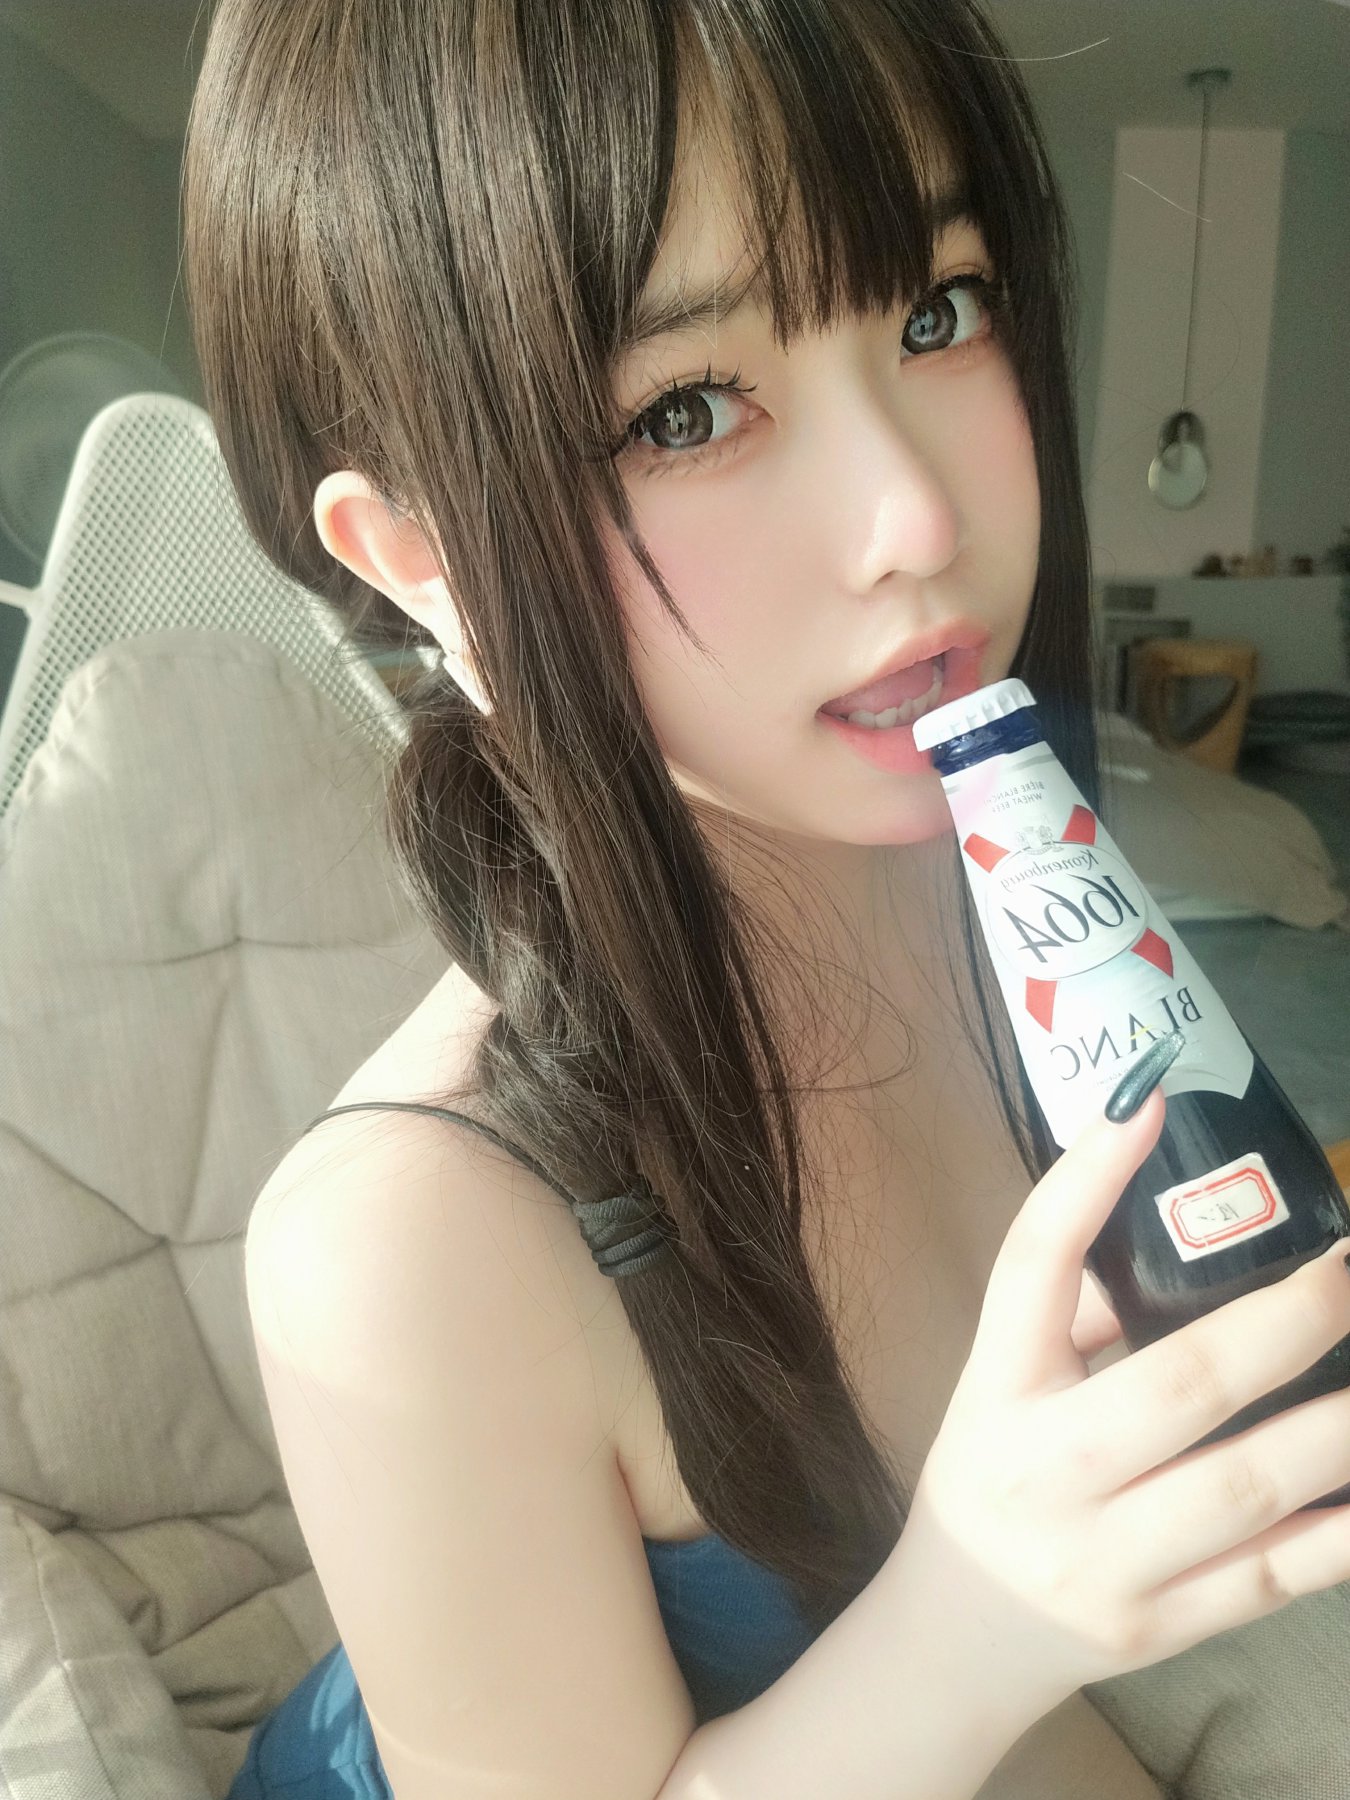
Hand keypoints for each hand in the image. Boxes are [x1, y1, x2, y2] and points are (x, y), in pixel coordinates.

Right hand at [885, 1086, 1349, 1717]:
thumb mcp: (1001, 1384)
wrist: (961, 1636)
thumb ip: (1073, 1311)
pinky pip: (1273, 1578)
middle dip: (1286, 1319)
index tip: (1147, 1105)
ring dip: (1337, 1426)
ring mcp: (1107, 1561)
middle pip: (1177, 1384)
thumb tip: (1182, 1220)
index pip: (1029, 1270)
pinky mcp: (1164, 1629)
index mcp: (997, 1389)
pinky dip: (1340, 1532)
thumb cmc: (994, 1474)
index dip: (1084, 1185)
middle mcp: (1046, 1471)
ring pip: (1246, 1487)